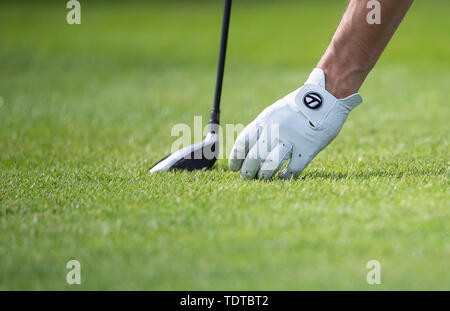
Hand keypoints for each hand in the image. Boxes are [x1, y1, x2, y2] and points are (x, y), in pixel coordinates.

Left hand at [228, 68, 361, 179]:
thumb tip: (249, 147)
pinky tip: (284, 176)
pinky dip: (286, 176)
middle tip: (247, 177)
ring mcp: (291, 140)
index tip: (234, 167)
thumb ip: (264, 128)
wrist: (326, 96)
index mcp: (264, 120)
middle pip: (254, 157)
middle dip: (248, 171)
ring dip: (264, 175)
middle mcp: (274, 131)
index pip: (243, 142)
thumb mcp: (276, 111)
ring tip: (262, 178)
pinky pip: (293, 170)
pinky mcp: (307, 149)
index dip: (236, 158)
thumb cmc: (300, 105)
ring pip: (270, 165)